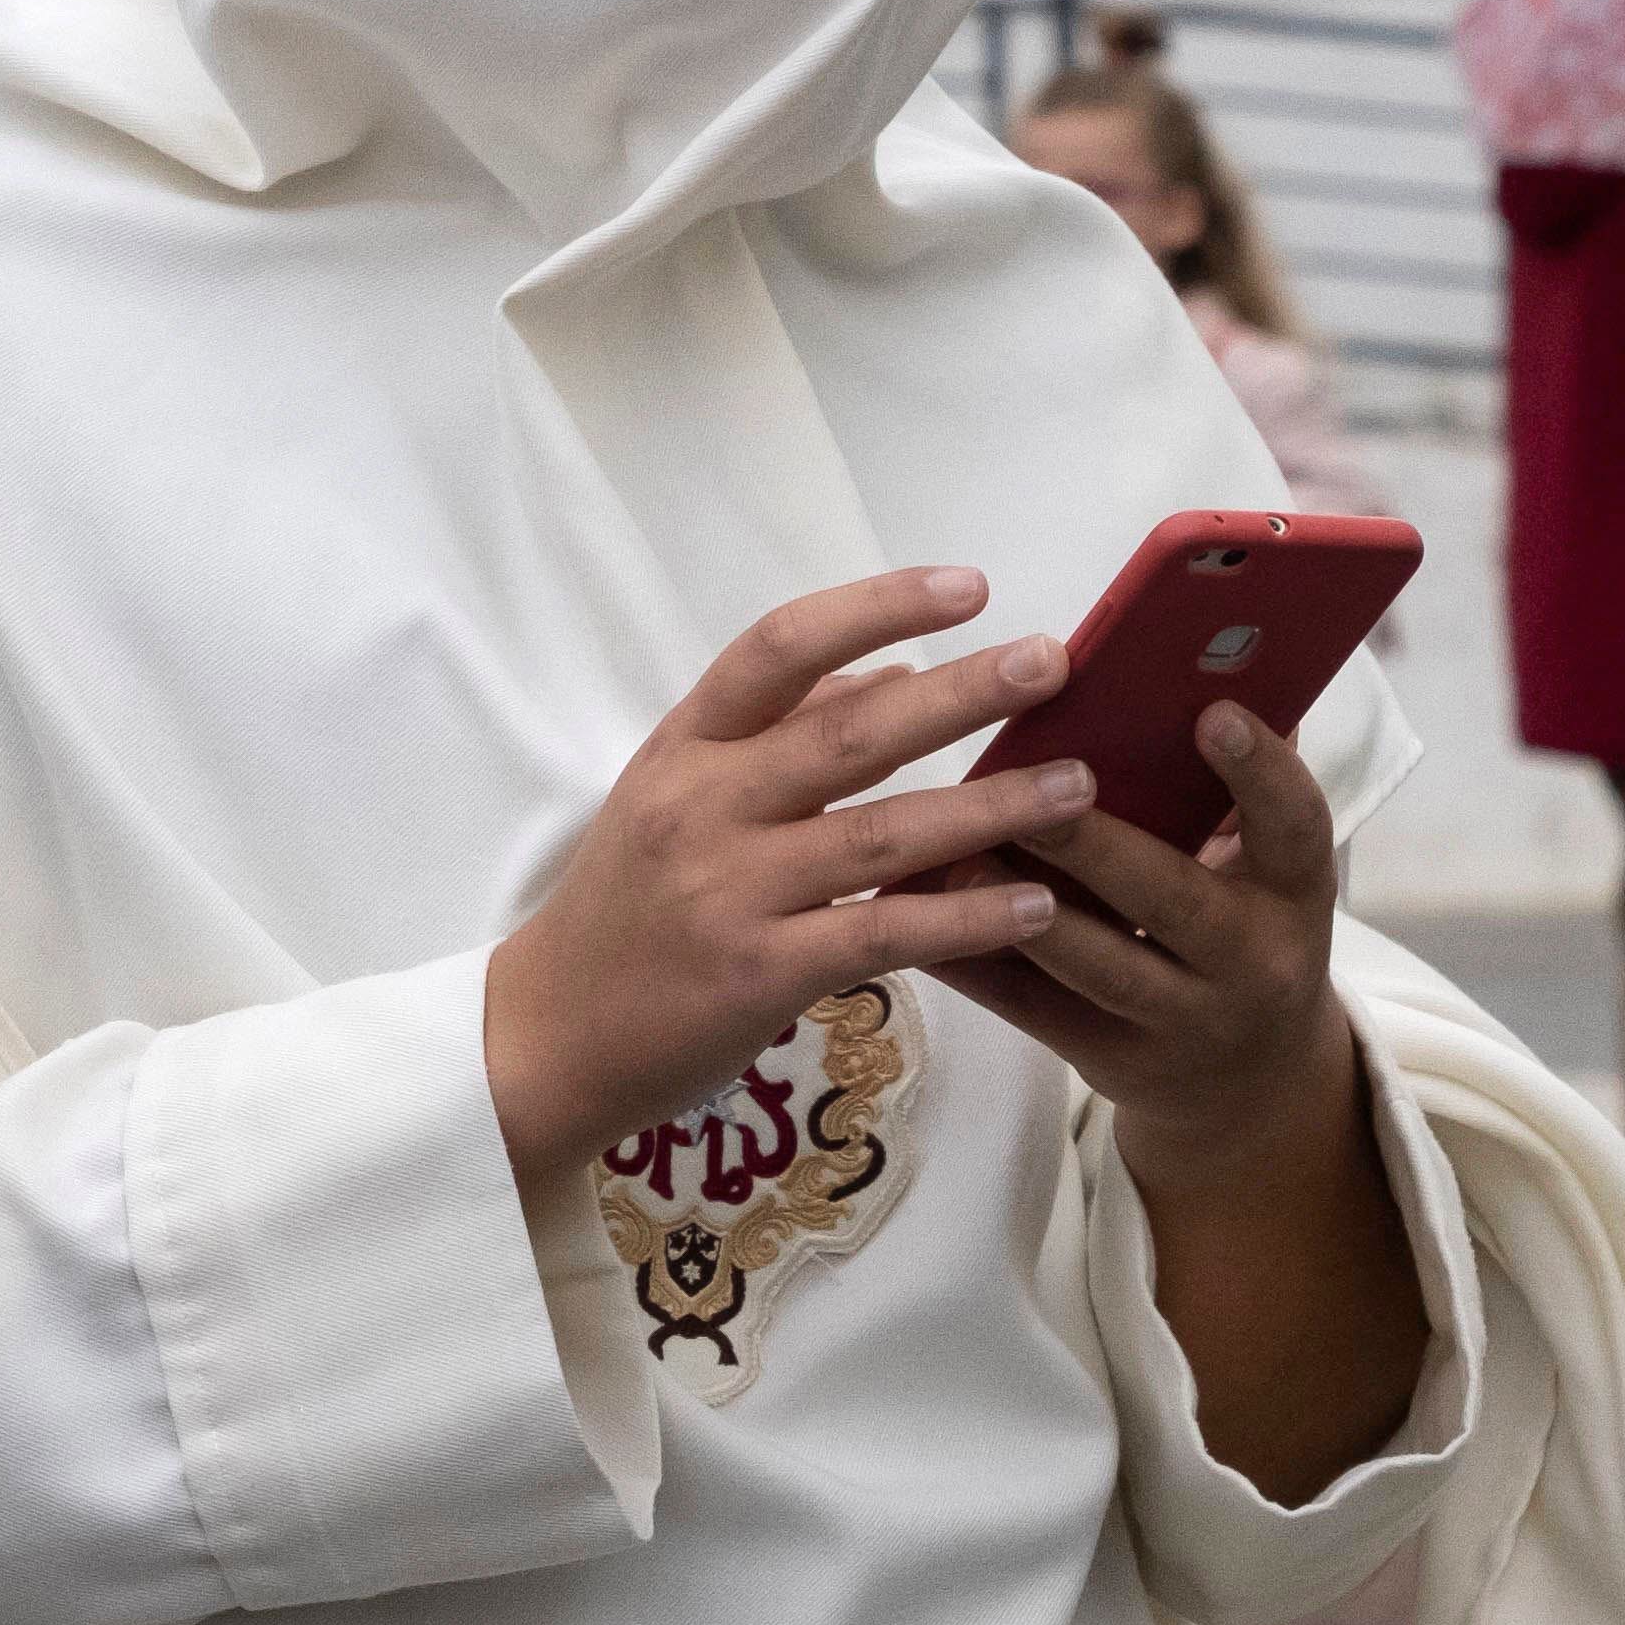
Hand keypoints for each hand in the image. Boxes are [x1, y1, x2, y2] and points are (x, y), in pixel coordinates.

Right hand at [485, 570, 1077, 1187]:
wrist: (546, 1038)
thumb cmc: (629, 910)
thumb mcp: (678, 797)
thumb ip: (780, 733)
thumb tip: (892, 669)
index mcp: (684, 746)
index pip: (779, 647)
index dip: (876, 607)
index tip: (968, 586)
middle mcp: (701, 805)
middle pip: (848, 731)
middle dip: (962, 692)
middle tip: (1053, 661)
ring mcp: (727, 890)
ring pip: (881, 832)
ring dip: (992, 806)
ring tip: (1078, 784)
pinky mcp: (756, 973)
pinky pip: (882, 932)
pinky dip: (965, 916)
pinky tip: (1035, 904)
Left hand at [937, 706, 1426, 1503]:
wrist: (1261, 1112)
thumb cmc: (1253, 948)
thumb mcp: (1272, 882)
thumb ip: (1231, 804)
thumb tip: (1181, 686)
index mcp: (1304, 915)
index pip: (1300, 834)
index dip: (1265, 776)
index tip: (1224, 708)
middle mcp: (1252, 980)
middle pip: (1169, 906)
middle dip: (1091, 838)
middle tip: (1022, 772)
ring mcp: (1178, 1037)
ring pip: (1079, 965)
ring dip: (998, 897)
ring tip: (926, 827)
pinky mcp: (1104, 1073)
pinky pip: (1021, 1010)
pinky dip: (959, 954)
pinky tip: (890, 900)